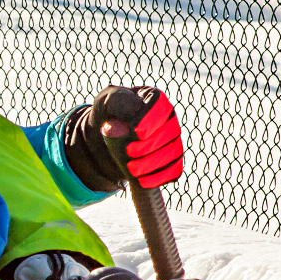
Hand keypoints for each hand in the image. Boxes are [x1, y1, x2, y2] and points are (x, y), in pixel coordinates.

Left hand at [64, 86, 183, 191]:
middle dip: (149, 146)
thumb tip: (132, 116)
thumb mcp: (106, 101)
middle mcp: (169, 118)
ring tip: (131, 169)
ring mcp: (173, 139)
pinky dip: (158, 178)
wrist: (110, 134)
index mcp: (154, 98)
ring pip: (172, 154)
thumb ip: (117, 102)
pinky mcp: (172, 160)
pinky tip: (142, 181)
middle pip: (169, 133)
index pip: (161, 108)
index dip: (151, 122)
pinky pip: (173, 171)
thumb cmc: (109, 113)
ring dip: (152, 164)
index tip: (134, 132)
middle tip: (128, 152)